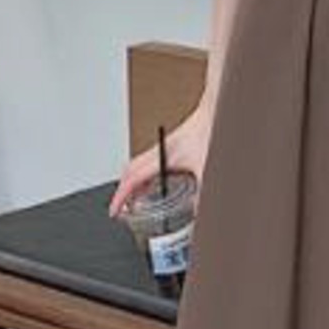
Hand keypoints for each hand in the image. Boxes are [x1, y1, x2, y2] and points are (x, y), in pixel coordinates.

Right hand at [108, 100, 212, 218]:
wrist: (213, 116)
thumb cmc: (209, 134)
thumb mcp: (205, 169)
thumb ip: (201, 194)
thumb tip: (197, 212)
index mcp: (162, 155)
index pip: (133, 178)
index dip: (121, 196)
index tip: (115, 209)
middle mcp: (159, 150)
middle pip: (128, 171)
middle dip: (122, 190)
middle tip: (121, 207)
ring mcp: (162, 147)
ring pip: (136, 165)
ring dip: (131, 182)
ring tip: (133, 200)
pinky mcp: (168, 146)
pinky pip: (147, 162)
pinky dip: (143, 175)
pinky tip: (153, 184)